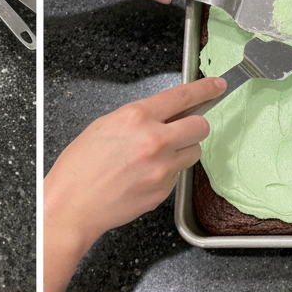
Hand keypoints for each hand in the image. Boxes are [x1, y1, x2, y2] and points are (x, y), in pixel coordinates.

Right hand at [43, 76, 226, 291]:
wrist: (73, 205)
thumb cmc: (80, 167)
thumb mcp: (105, 126)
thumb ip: (139, 118)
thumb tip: (165, 113)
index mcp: (136, 117)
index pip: (183, 96)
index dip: (206, 89)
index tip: (218, 86)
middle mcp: (154, 141)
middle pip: (200, 126)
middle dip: (194, 126)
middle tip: (182, 130)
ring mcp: (162, 168)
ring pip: (193, 153)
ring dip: (182, 151)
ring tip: (155, 158)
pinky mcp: (163, 191)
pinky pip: (177, 176)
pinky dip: (167, 174)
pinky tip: (143, 177)